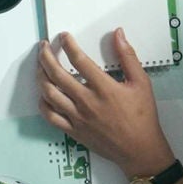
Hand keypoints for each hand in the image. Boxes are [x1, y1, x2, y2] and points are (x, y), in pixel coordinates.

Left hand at [36, 29, 174, 174]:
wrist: (140, 149)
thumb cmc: (142, 117)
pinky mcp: (73, 130)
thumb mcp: (141, 83)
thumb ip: (128, 57)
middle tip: (43, 47)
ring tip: (40, 66)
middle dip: (46, 57)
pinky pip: (50, 116)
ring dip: (41, 76)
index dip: (68, 45)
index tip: (63, 37)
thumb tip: (118, 34)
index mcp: (104, 88)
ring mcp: (77, 117)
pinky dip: (43, 103)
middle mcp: (87, 102)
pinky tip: (44, 94)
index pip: (79, 60)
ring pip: (49, 94)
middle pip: (57, 75)